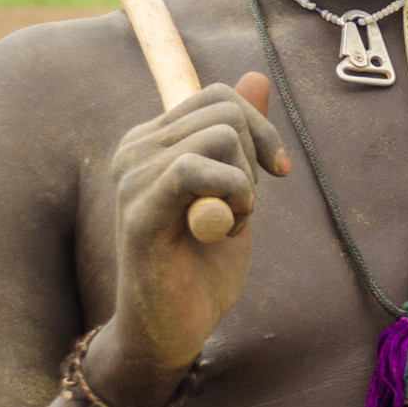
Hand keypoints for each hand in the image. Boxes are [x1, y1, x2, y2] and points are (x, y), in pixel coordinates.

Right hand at [95, 73, 288, 406]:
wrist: (170, 330)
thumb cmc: (201, 266)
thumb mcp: (235, 190)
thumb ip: (242, 137)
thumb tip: (257, 76)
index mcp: (154, 141)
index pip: (218, 96)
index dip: (260, 128)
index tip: (276, 171)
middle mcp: (135, 149)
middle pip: (225, 111)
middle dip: (254, 158)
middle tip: (240, 208)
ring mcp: (131, 177)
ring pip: (219, 137)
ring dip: (243, 185)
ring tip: (224, 223)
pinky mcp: (138, 210)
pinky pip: (195, 170)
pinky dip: (230, 196)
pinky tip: (219, 228)